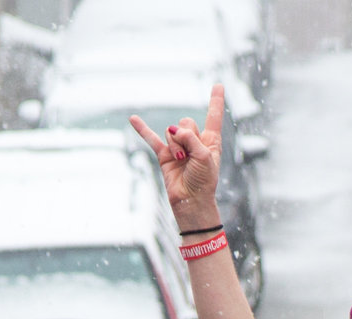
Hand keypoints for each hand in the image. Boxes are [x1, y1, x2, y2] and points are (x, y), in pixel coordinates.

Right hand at [128, 85, 224, 226]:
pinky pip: (151, 138)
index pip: (213, 116)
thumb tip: (172, 130)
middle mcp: (194, 141)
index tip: (218, 84)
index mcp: (210, 141)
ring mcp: (178, 147)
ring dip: (175, 146)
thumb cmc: (204, 181)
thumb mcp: (204, 156)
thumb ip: (191, 138)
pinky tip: (133, 119)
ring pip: (171, 132)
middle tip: (190, 155)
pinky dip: (142, 129)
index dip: (215, 101)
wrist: (191, 201)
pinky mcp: (164, 155)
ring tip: (181, 162)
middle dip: (186, 136)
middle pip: (186, 122)